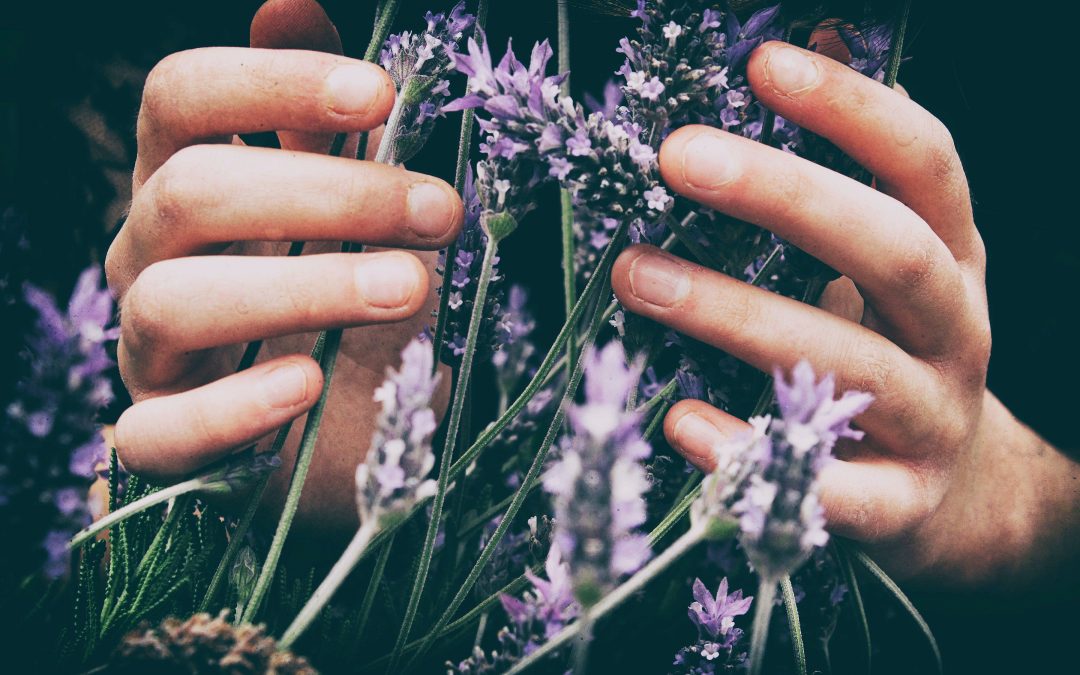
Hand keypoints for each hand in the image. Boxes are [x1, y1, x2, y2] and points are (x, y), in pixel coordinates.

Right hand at [104, 0, 460, 533]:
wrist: (333, 427)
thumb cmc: (337, 299)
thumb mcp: (340, 204)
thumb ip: (314, 117)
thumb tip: (293, 0)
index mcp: (187, 184)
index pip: (179, 99)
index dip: (269, 83)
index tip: (380, 93)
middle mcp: (150, 257)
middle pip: (191, 194)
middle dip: (327, 193)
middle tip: (441, 210)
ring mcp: (149, 352)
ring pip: (174, 302)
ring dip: (304, 287)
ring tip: (413, 287)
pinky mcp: (164, 439)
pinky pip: (159, 434)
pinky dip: (234, 407)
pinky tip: (307, 385)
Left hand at [611, 41, 1079, 589]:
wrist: (964, 495)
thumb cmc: (900, 352)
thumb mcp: (897, 258)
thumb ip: (855, 165)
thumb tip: (817, 34)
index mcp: (952, 257)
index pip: (923, 164)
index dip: (853, 108)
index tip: (762, 63)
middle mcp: (955, 330)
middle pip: (890, 250)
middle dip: (784, 196)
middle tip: (675, 156)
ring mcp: (932, 420)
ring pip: (847, 363)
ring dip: (734, 314)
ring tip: (633, 275)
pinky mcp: (898, 505)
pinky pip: (828, 488)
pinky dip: (749, 451)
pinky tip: (679, 421)